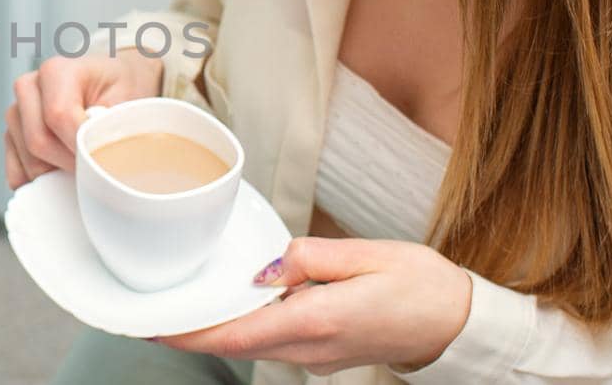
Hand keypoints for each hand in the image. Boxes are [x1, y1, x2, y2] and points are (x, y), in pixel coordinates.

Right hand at [5, 53, 162, 188]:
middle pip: (38, 141)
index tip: (100, 160)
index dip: (79, 145)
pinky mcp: (12, 137)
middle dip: (69, 163)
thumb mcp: (126, 101)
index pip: (58, 115)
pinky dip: (40, 183)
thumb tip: (97, 161)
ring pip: (28, 160)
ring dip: (57, 173)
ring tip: (84, 165)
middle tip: (96, 168)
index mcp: (56, 72)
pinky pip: (16, 172)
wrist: (113, 86)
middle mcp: (29, 88)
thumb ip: (109, 127)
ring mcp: (17, 113)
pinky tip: (61, 176)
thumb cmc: (119, 90)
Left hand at [158, 237, 470, 374]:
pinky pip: (275, 341)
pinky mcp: (324, 355)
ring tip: (188, 301)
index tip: (155, 324)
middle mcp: (312, 347)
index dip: (191, 332)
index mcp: (319, 320)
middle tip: (153, 309)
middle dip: (194, 329)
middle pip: (237, 342)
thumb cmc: (421, 285)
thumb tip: (268, 264)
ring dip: (221, 327)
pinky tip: (240, 303)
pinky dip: (250, 325)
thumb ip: (311, 257)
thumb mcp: (368, 254)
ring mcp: (318, 357)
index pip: (238, 334)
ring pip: (254, 343)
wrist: (457, 324)